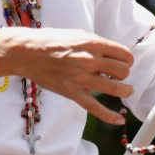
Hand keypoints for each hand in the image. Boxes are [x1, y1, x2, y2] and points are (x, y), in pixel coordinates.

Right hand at [0, 27, 133, 124]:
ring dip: (125, 90)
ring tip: (126, 90)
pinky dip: (109, 116)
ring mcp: (80, 78)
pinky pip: (95, 107)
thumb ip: (96, 45)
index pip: (123, 54)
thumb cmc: (52, 41)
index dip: (128, 60)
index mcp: (92, 43)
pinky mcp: (71, 93)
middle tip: (119, 75)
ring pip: (115, 88)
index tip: (125, 62)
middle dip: (125, 74)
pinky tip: (119, 119)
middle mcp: (88, 60)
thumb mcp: (78, 35)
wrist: (27, 52)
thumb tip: (112, 55)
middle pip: (122, 71)